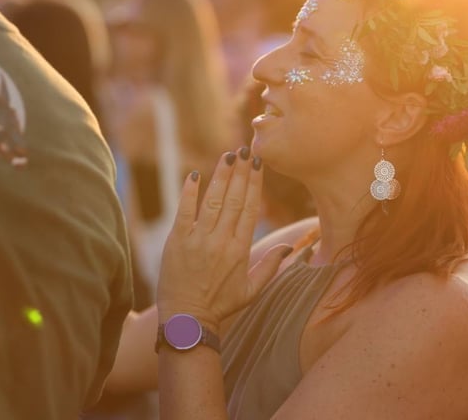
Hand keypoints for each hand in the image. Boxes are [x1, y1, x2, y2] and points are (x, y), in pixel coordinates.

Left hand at [156, 148, 292, 331]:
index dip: (254, 183)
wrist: (187, 319)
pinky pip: (184, 211)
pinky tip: (195, 174)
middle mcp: (221, 241)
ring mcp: (198, 239)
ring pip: (213, 201)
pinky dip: (189, 192)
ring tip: (228, 156)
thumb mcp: (251, 290)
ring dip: (221, 176)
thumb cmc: (220, 305)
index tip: (258, 164)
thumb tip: (290, 247)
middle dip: (241, 172)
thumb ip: (270, 266)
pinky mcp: (177, 241)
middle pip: (234, 199)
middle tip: (246, 150)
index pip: (250, 208)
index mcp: (240, 249)